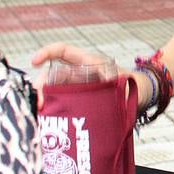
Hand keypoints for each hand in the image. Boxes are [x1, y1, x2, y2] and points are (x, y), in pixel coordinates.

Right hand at [30, 42, 151, 110]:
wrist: (138, 95)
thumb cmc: (131, 83)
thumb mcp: (123, 81)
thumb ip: (117, 85)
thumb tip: (110, 93)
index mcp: (87, 62)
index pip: (63, 51)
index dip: (47, 52)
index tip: (34, 62)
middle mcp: (77, 74)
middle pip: (52, 75)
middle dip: (41, 86)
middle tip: (38, 102)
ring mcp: (75, 88)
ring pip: (53, 91)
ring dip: (44, 101)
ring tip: (39, 114)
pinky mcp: (76, 102)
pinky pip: (60, 104)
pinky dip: (51, 111)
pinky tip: (46, 122)